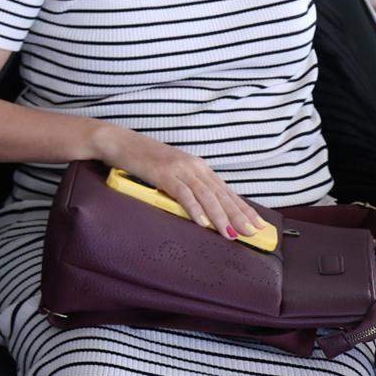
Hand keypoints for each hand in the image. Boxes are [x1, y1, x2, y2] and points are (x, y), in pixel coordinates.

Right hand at [94, 125, 264, 239]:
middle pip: (221, 194)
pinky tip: (203, 222)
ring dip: (220, 216)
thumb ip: (187, 185)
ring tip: (232, 233)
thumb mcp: (171, 171)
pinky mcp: (163, 173)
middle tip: (253, 232)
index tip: (257, 223)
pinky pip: (183, 193)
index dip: (243, 208)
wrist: (118, 141)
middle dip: (238, 215)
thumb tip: (202, 207)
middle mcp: (193, 166)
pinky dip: (194, 208)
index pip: (225, 190)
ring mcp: (179, 169)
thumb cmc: (143, 159)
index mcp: (198, 166)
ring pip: (206, 195)